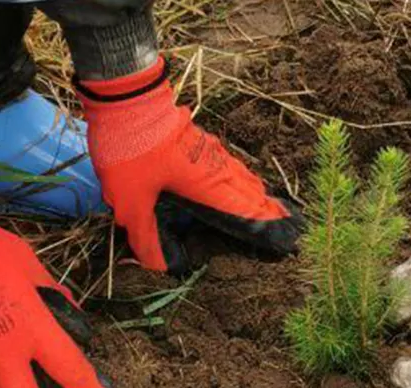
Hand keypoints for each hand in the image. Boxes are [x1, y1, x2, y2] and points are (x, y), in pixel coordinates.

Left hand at [77, 58, 302, 275]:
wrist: (126, 98)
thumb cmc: (132, 152)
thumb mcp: (131, 200)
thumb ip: (145, 234)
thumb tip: (157, 266)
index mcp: (208, 185)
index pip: (245, 210)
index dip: (264, 225)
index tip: (284, 237)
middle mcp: (216, 167)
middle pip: (250, 190)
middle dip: (265, 208)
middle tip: (283, 221)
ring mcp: (210, 149)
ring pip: (240, 173)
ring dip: (253, 190)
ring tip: (263, 201)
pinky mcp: (199, 137)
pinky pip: (228, 162)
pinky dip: (238, 175)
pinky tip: (232, 174)